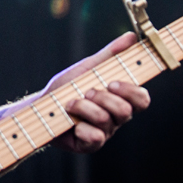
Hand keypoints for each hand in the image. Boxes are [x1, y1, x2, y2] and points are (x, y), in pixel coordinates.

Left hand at [44, 32, 150, 153]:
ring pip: (106, 120)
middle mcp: (116, 118)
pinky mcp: (90, 145)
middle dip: (103, 98)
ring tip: (70, 103)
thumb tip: (132, 37)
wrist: (40, 105)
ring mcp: (104, 133)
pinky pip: (95, 138)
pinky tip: (72, 124)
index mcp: (120, 99)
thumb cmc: (68, 87)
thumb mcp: (88, 67)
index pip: (142, 100)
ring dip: (84, 108)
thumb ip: (110, 54)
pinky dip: (81, 127)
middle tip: (87, 91)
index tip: (113, 82)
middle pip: (126, 111)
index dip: (132, 92)